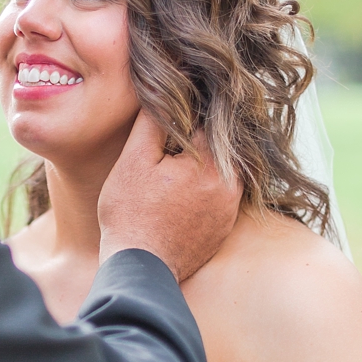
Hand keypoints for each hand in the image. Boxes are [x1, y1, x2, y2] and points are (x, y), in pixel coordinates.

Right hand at [97, 114, 240, 279]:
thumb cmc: (131, 214)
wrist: (140, 268)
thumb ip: (153, 124)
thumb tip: (163, 92)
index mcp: (212, 165)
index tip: (174, 114)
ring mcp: (230, 209)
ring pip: (222, 171)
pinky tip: (182, 191)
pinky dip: (206, 188)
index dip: (189, 115)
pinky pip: (221, 195)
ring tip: (174, 166)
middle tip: (173, 142)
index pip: (209, 122)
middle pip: (219, 147)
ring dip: (204, 164)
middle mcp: (230, 186)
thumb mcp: (134, 161)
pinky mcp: (225, 227)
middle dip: (199, 140)